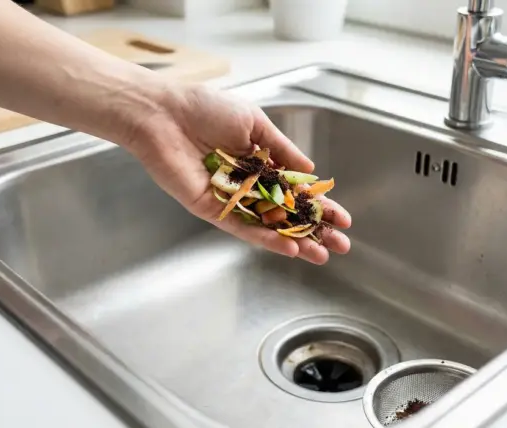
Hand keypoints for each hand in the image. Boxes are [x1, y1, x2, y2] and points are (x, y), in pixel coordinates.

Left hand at [122, 81, 350, 264]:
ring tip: (321, 255)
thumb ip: (282, 149)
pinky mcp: (212, 209)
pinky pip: (242, 227)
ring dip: (295, 241)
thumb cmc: (205, 109)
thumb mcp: (254, 123)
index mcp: (259, 161)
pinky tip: (289, 247)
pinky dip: (266, 238)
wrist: (164, 114)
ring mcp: (230, 199)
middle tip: (339, 245)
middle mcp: (247, 183)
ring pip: (268, 226)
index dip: (319, 204)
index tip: (342, 219)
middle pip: (286, 213)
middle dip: (314, 230)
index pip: (296, 189)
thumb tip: (310, 169)